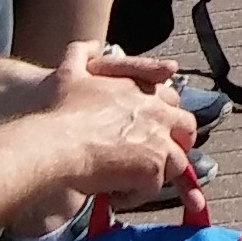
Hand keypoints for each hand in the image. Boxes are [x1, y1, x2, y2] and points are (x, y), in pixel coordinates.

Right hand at [41, 43, 198, 199]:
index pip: (171, 97)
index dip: (165, 114)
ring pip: (177, 162)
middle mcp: (157, 111)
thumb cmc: (58, 111)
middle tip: (158, 159)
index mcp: (143, 89)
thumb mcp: (69, 71)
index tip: (154, 128)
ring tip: (132, 182)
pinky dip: (136, 195)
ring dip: (158, 173)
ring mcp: (158, 140)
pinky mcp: (153, 168)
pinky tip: (113, 195)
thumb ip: (82, 53)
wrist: (55, 145)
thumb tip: (91, 45)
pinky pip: (154, 188)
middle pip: (187, 127)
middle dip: (178, 143)